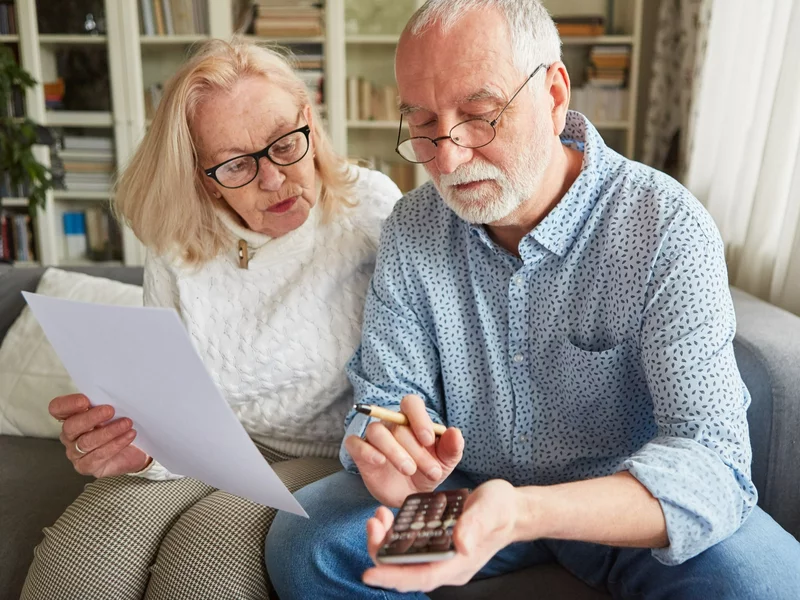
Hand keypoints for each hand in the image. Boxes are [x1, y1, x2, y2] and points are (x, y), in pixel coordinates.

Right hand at [50, 393, 149, 477]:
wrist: (136, 449)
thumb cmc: (120, 425)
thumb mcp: (114, 411)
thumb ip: (105, 403)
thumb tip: (114, 392)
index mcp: (71, 416)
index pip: (57, 408)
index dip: (67, 404)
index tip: (84, 400)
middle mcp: (70, 435)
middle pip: (71, 426)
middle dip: (91, 417)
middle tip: (110, 410)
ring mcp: (75, 452)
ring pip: (86, 442)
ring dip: (108, 431)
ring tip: (127, 423)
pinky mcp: (86, 466)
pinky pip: (98, 455)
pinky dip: (116, 444)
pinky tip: (129, 435)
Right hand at [344, 395, 463, 506]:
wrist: (411, 496)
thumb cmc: (427, 471)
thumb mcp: (445, 462)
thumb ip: (452, 447)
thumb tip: (455, 432)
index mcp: (412, 420)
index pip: (411, 403)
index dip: (420, 418)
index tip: (429, 440)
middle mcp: (391, 424)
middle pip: (398, 426)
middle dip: (416, 450)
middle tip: (432, 471)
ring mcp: (374, 438)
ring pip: (376, 431)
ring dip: (394, 451)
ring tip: (409, 470)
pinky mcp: (360, 453)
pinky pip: (354, 443)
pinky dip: (366, 450)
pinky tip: (380, 461)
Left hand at [363, 480, 519, 592]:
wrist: (512, 509)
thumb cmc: (503, 509)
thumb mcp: (490, 509)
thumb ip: (475, 525)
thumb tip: (461, 544)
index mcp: (459, 564)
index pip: (421, 577)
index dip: (393, 577)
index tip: (368, 573)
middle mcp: (447, 566)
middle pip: (406, 571)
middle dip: (382, 551)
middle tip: (373, 523)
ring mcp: (442, 557)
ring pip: (405, 559)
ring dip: (386, 542)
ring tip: (379, 516)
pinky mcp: (438, 545)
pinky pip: (411, 546)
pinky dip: (397, 534)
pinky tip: (391, 515)